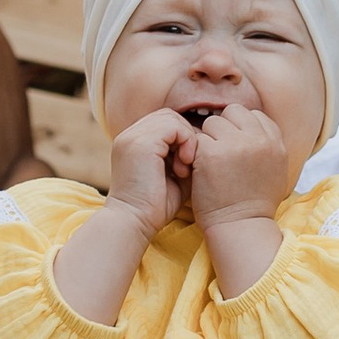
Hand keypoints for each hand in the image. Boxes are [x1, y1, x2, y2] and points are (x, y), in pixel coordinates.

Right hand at [106, 107, 196, 232]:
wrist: (134, 222)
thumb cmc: (154, 207)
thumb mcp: (173, 176)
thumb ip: (184, 157)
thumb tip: (208, 143)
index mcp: (134, 143)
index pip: (164, 123)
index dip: (181, 138)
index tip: (188, 164)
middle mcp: (130, 135)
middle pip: (168, 116)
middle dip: (185, 136)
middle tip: (189, 163)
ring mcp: (133, 136)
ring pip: (171, 118)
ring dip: (186, 139)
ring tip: (186, 165)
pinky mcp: (141, 142)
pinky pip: (173, 126)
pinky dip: (185, 141)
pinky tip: (185, 164)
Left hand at [185, 100, 290, 222]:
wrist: (241, 227)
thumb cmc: (255, 203)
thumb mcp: (276, 169)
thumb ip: (268, 144)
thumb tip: (254, 126)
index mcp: (276, 142)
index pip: (254, 114)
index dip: (241, 129)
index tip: (236, 149)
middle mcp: (259, 139)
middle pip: (233, 112)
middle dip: (224, 129)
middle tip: (221, 154)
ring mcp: (236, 144)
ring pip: (212, 123)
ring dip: (208, 140)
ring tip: (211, 164)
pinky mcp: (212, 153)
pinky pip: (197, 139)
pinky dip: (195, 153)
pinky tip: (200, 170)